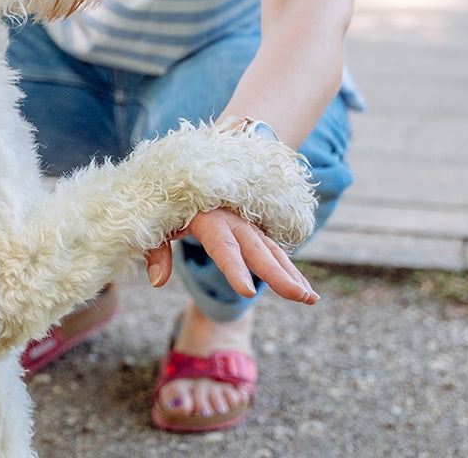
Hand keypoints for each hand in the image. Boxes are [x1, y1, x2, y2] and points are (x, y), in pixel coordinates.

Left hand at [143, 207, 317, 304]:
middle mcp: (232, 219)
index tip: (247, 292)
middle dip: (278, 274)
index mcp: (207, 216)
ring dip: (291, 273)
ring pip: (271, 250)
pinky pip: (273, 250)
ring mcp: (246, 223)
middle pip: (257, 249)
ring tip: (310, 298)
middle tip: (299, 297)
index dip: (234, 268)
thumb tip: (157, 281)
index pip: (222, 245)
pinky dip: (289, 269)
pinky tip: (304, 289)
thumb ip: (157, 251)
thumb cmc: (169, 200)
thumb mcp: (157, 221)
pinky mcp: (252, 229)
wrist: (189, 169)